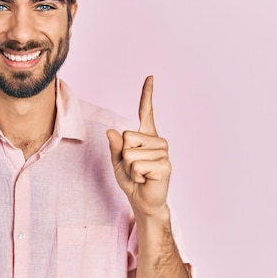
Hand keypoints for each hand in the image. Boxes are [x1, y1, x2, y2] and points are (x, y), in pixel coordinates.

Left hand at [107, 76, 170, 218]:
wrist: (143, 201)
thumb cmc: (132, 181)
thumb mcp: (118, 162)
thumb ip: (115, 147)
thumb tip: (111, 132)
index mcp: (146, 137)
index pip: (146, 111)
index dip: (147, 94)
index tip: (150, 77)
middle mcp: (157, 141)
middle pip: (127, 137)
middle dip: (124, 156)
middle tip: (135, 169)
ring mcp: (163, 152)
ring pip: (130, 152)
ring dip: (130, 169)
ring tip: (140, 175)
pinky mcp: (165, 165)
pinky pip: (137, 165)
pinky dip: (136, 176)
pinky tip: (146, 180)